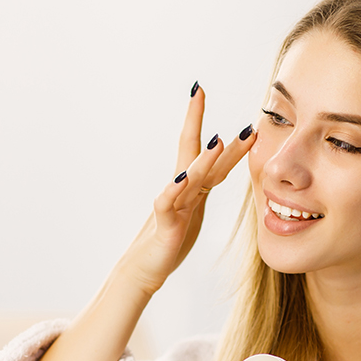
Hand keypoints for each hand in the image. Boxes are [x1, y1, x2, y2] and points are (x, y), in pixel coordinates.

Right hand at [120, 85, 255, 294]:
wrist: (143, 269)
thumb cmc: (169, 242)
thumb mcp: (193, 212)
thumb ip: (202, 190)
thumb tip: (216, 169)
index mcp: (191, 187)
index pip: (204, 150)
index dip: (209, 124)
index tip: (203, 93)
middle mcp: (180, 190)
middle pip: (193, 152)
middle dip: (194, 121)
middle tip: (198, 90)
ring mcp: (172, 206)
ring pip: (188, 178)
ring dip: (203, 159)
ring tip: (217, 140)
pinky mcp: (166, 226)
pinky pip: (168, 205)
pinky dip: (174, 191)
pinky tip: (182, 179)